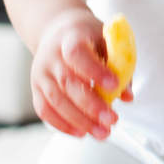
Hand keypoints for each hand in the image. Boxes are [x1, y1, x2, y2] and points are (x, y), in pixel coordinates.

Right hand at [30, 9, 125, 139]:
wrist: (58, 31)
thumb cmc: (88, 37)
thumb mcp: (107, 40)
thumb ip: (119, 65)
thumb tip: (127, 96)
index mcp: (71, 38)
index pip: (78, 53)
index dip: (94, 70)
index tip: (114, 85)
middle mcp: (51, 56)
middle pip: (67, 82)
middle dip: (91, 105)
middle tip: (112, 120)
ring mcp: (41, 74)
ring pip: (56, 100)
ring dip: (79, 120)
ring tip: (102, 133)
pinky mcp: (36, 89)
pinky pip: (45, 110)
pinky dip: (62, 124)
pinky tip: (81, 133)